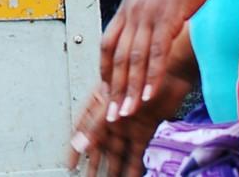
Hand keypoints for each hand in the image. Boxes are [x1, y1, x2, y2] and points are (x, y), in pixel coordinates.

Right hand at [66, 73, 187, 176]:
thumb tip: (79, 143)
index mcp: (98, 107)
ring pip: (118, 152)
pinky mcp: (146, 131)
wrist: (167, 71)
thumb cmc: (136, 76)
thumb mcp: (109, 103)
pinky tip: (131, 176)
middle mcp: (112, 118)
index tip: (70, 164)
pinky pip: (137, 153)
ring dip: (114, 168)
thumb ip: (94, 124)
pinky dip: (134, 167)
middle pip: (101, 146)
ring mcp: (128, 126)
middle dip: (95, 164)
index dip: (75, 148)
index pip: (82, 132)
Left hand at [98, 0, 220, 126]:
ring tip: (127, 112)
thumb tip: (148, 30)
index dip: (106, 70)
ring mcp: (147, 14)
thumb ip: (148, 13)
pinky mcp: (167, 17)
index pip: (106, 44)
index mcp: (126, 6)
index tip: (106, 92)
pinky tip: (148, 94)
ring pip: (134, 59)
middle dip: (114, 88)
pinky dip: (151, 75)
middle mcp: (131, 11)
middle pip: (117, 57)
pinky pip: (156, 52)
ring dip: (130, 89)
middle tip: (112, 114)